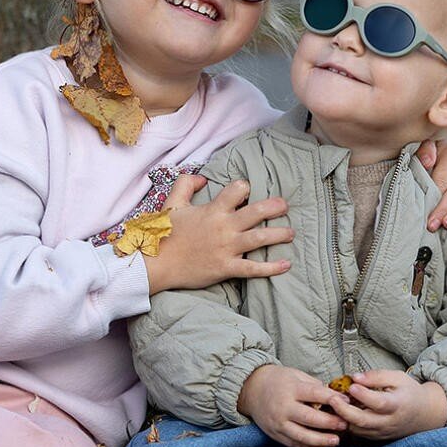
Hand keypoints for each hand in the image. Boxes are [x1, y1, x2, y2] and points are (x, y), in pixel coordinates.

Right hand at [144, 176, 294, 294]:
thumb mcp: (172, 203)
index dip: (244, 188)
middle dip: (275, 207)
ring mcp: (227, 248)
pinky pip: (253, 268)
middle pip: (257, 212)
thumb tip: (204, 177)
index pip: (237, 190)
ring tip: (291, 233)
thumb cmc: (164, 233)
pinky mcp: (226, 268)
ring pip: (260, 238)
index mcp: (213, 209)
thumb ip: (186, 184)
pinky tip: (286, 265)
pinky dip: (271, 268)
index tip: (248, 191)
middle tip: (285, 206)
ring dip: (279, 234)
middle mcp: (223, 227)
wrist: (156, 263)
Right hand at [236, 364, 346, 446]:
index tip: (347, 402)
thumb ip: (315, 386)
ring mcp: (278, 422)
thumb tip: (337, 397)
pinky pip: (294, 444)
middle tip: (345, 424)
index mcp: (291, 389)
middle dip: (330, 422)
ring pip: (302, 435)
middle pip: (310, 418)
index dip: (333, 399)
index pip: (316, 394)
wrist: (251, 389)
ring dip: (321, 440)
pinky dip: (309, 446)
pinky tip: (321, 445)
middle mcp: (283, 407)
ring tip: (336, 440)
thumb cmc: (278, 380)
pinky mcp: (275, 434)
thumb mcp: (296, 375)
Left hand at [328, 370, 446, 441]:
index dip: (364, 395)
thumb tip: (355, 377)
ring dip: (342, 419)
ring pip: (358, 429)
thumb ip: (377, 376)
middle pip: (364, 421)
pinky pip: (358, 433)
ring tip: (332, 405)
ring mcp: (382, 432)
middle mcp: (390, 422)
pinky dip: (346, 424)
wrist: (422, 414)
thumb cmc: (408, 392)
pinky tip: (338, 413)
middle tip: (332, 398)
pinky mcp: (376, 438)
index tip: (351, 386)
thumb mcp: (397, 377)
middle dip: (345, 411)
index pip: (379, 403)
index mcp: (398, 405)